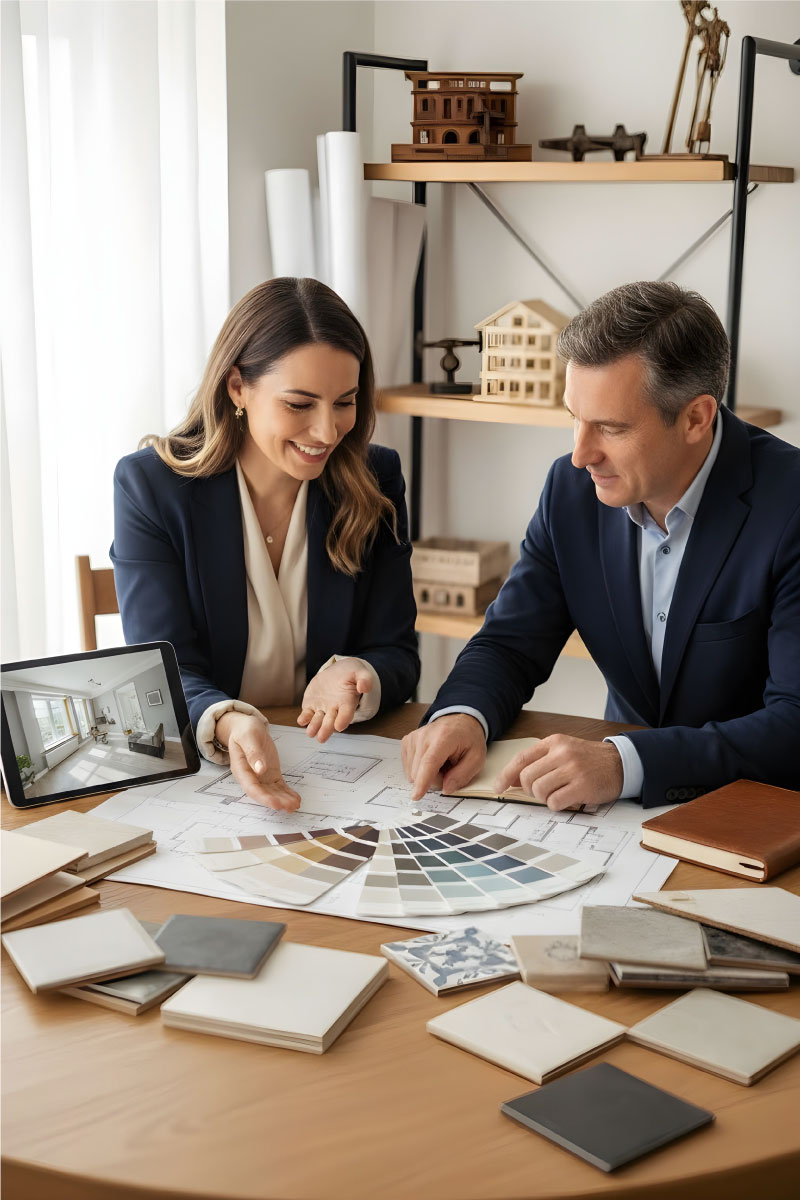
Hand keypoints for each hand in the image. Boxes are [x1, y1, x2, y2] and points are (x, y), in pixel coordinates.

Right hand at [215, 712, 300, 810]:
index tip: (275, 804)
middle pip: (263, 793)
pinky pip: (279, 786)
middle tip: (291, 806)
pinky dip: (287, 793)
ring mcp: (261, 776)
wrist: (247, 727)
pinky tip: (295, 798)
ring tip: (296, 804)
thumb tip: (259, 769)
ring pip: (272, 792)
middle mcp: (250, 776)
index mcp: (241, 769)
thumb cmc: (244, 731)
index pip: (252, 788)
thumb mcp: (247, 737)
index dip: (264, 798)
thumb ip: (253, 753)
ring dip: (284, 800)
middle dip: (277, 801)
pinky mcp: (270, 774)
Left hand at [297, 657, 373, 741]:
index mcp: (348, 702)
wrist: (337, 673)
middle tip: (321, 737)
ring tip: (311, 733)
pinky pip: (307, 713)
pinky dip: (304, 718)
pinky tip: (301, 720)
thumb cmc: (350, 674)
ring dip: (314, 727)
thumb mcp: (360, 673)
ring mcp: (322, 708)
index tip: (339, 726)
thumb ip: (364, 679)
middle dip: (326, 730)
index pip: (346, 713)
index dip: (343, 720)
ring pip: (318, 720)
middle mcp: (335, 708)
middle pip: (330, 722)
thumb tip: (364, 687)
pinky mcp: (311, 705)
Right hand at [401, 714, 486, 802]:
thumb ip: (463, 775)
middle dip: (435, 779)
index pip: (430, 762)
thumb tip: (446, 789)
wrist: (459, 721)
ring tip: (441, 762)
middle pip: (420, 772)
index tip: (416, 795)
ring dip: (428, 774)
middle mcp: (424, 736)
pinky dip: (420, 769)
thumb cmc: (468, 738)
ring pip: (413, 772)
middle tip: (449, 768)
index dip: (423, 781)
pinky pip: (409, 768)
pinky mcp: (407, 742)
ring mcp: (413, 738)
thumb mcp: (476, 757)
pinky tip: (431, 760)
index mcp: (444, 738)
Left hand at [493, 734, 622, 810]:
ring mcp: (572, 769)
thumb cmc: (589, 760)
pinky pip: (555, 802)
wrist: (620, 763)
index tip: (499, 786)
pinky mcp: (582, 786)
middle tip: (541, 792)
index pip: (522, 759)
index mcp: (554, 742)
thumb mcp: (564, 750)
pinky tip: (567, 799)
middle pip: (528, 777)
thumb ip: (542, 761)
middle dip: (530, 790)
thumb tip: (515, 780)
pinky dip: (556, 805)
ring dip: (544, 798)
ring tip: (557, 794)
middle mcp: (562, 753)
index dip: (506, 775)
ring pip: (539, 790)